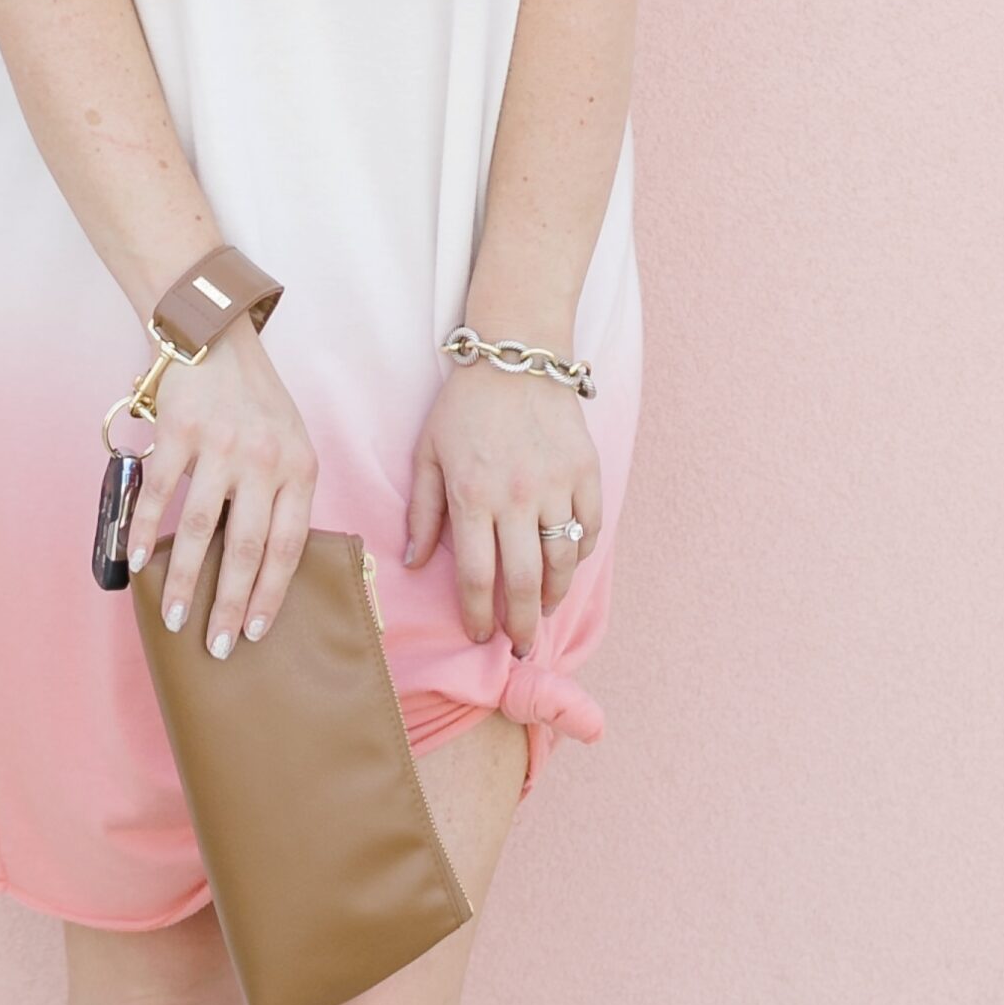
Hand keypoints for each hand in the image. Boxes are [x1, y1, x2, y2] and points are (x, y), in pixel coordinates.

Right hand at [133, 319, 319, 660]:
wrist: (214, 333)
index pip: (289, 544)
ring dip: (183, 579)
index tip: (255, 631)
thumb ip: (280, 496)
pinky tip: (137, 561)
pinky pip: (160, 492)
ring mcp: (221, 444)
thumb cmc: (254, 399)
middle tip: (217, 646)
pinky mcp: (179, 430)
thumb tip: (261, 568)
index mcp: (299, 466)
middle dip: (230, 603)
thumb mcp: (289, 443)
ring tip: (172, 617)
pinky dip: (146, 530)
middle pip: (246, 546)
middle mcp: (264, 458)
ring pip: (200, 528)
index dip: (271, 593)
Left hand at [404, 360, 600, 655]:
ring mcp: (556, 484)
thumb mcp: (428, 453)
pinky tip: (566, 563)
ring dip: (553, 595)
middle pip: (522, 581)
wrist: (516, 357)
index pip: (476, 575)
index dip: (478, 614)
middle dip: (520, 624)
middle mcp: (515, 496)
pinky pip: (588, 527)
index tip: (479, 634)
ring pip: (561, 561)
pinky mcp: (585, 470)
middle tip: (520, 647)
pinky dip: (580, 552)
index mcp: (471, 495)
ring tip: (542, 610)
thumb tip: (414, 563)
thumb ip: (422, 511)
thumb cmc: (464, 406)